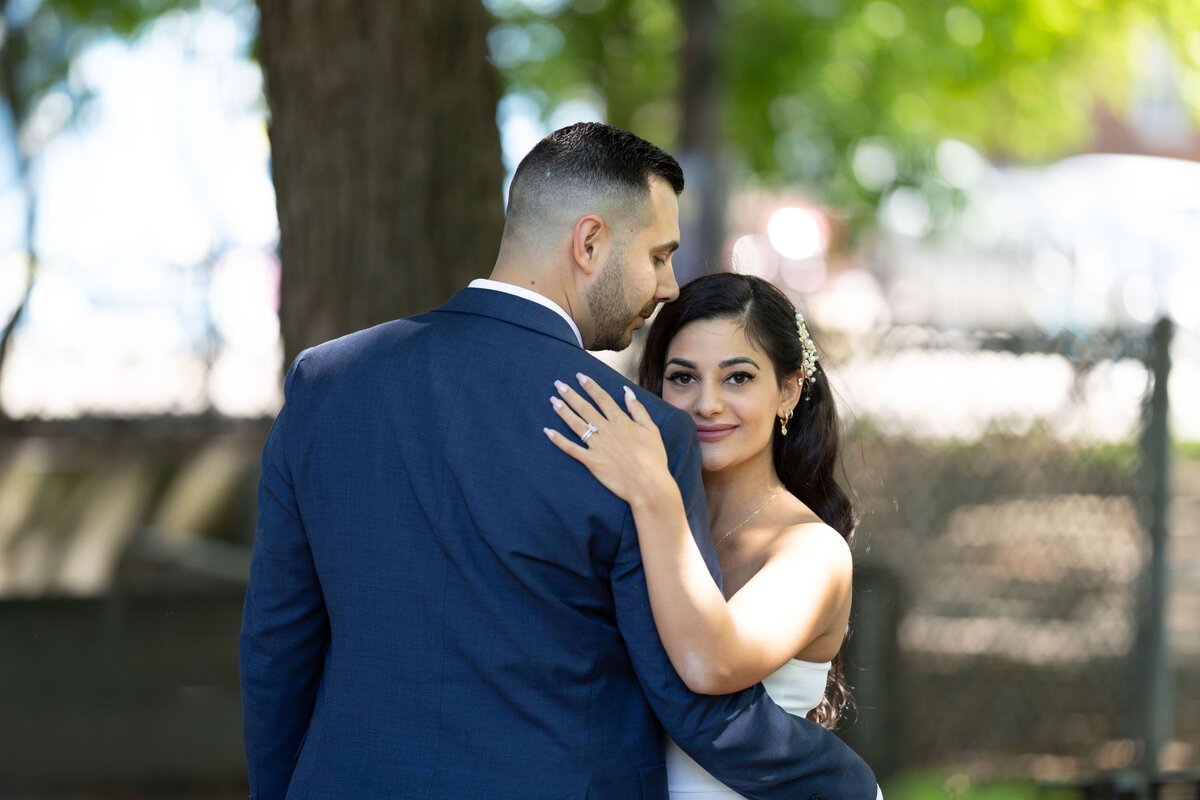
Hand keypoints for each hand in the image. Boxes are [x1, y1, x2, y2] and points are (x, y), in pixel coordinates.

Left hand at [544, 373, 675, 506]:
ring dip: (563, 411)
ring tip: (553, 400)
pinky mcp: (591, 461)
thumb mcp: (651, 429)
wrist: (647, 484)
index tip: (579, 376)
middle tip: (558, 384)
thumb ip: (638, 409)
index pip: (602, 398)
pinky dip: (559, 440)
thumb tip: (627, 391)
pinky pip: (571, 449)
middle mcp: (606, 430)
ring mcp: (597, 445)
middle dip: (571, 395)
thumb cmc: (653, 458)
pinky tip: (548, 431)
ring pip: (576, 424)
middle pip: (585, 408)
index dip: (590, 386)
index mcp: (620, 421)